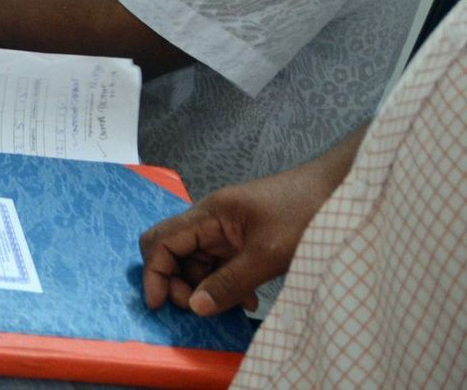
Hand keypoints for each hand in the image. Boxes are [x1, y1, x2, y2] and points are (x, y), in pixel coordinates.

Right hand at [138, 160, 343, 315]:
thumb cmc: (305, 212)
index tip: (159, 306)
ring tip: (237, 306)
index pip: (162, 241)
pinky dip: (229, 285)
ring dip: (209, 288)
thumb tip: (195, 306)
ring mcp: (229, 231)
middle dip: (180, 283)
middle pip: (176, 254)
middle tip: (201, 308)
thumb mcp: (267, 254)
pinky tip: (250, 300)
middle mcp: (212, 221)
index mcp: (208, 214)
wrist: (342, 191)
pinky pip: (223, 266)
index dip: (155, 273)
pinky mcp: (246, 241)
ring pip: (200, 264)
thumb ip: (229, 282)